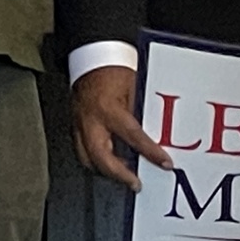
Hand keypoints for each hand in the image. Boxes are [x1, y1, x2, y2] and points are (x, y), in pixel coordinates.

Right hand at [73, 64, 174, 190]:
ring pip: (88, 160)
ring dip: (106, 171)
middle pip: (102, 160)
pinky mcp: (75, 126)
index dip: (151, 152)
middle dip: (120, 176)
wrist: (90, 57)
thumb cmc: (112, 68)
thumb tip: (153, 130)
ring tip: (124, 176)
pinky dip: (96, 161)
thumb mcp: (134, 85)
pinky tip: (109, 161)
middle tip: (136, 183)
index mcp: (108, 109)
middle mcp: (91, 122)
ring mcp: (79, 126)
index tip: (164, 163)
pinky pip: (83, 151)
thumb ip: (139, 110)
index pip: (134, 136)